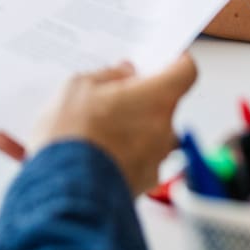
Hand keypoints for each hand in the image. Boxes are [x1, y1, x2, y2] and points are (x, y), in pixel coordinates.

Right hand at [0, 54, 197, 194]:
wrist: (64, 190)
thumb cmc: (73, 134)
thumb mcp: (78, 87)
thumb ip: (108, 76)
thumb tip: (124, 73)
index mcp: (156, 98)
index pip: (185, 71)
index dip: (176, 62)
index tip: (163, 59)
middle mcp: (164, 129)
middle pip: (163, 105)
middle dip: (141, 100)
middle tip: (110, 96)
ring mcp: (155, 159)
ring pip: (148, 135)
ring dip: (129, 129)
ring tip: (93, 129)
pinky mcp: (142, 184)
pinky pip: (135, 161)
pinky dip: (119, 156)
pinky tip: (91, 154)